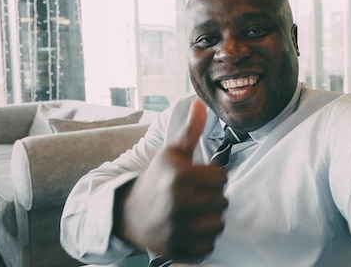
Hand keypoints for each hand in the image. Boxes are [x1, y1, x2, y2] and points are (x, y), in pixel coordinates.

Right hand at [116, 98, 227, 260]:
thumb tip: (200, 101)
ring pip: (218, 225)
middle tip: (192, 196)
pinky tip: (187, 229)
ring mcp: (178, 230)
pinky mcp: (179, 250)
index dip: (212, 177)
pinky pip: (208, 246)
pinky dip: (201, 240)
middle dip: (211, 198)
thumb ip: (190, 129)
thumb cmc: (156, 179)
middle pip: (222, 202)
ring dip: (209, 219)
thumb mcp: (172, 153)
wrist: (128, 214)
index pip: (221, 178)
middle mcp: (179, 204)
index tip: (197, 178)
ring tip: (191, 212)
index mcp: (179, 177)